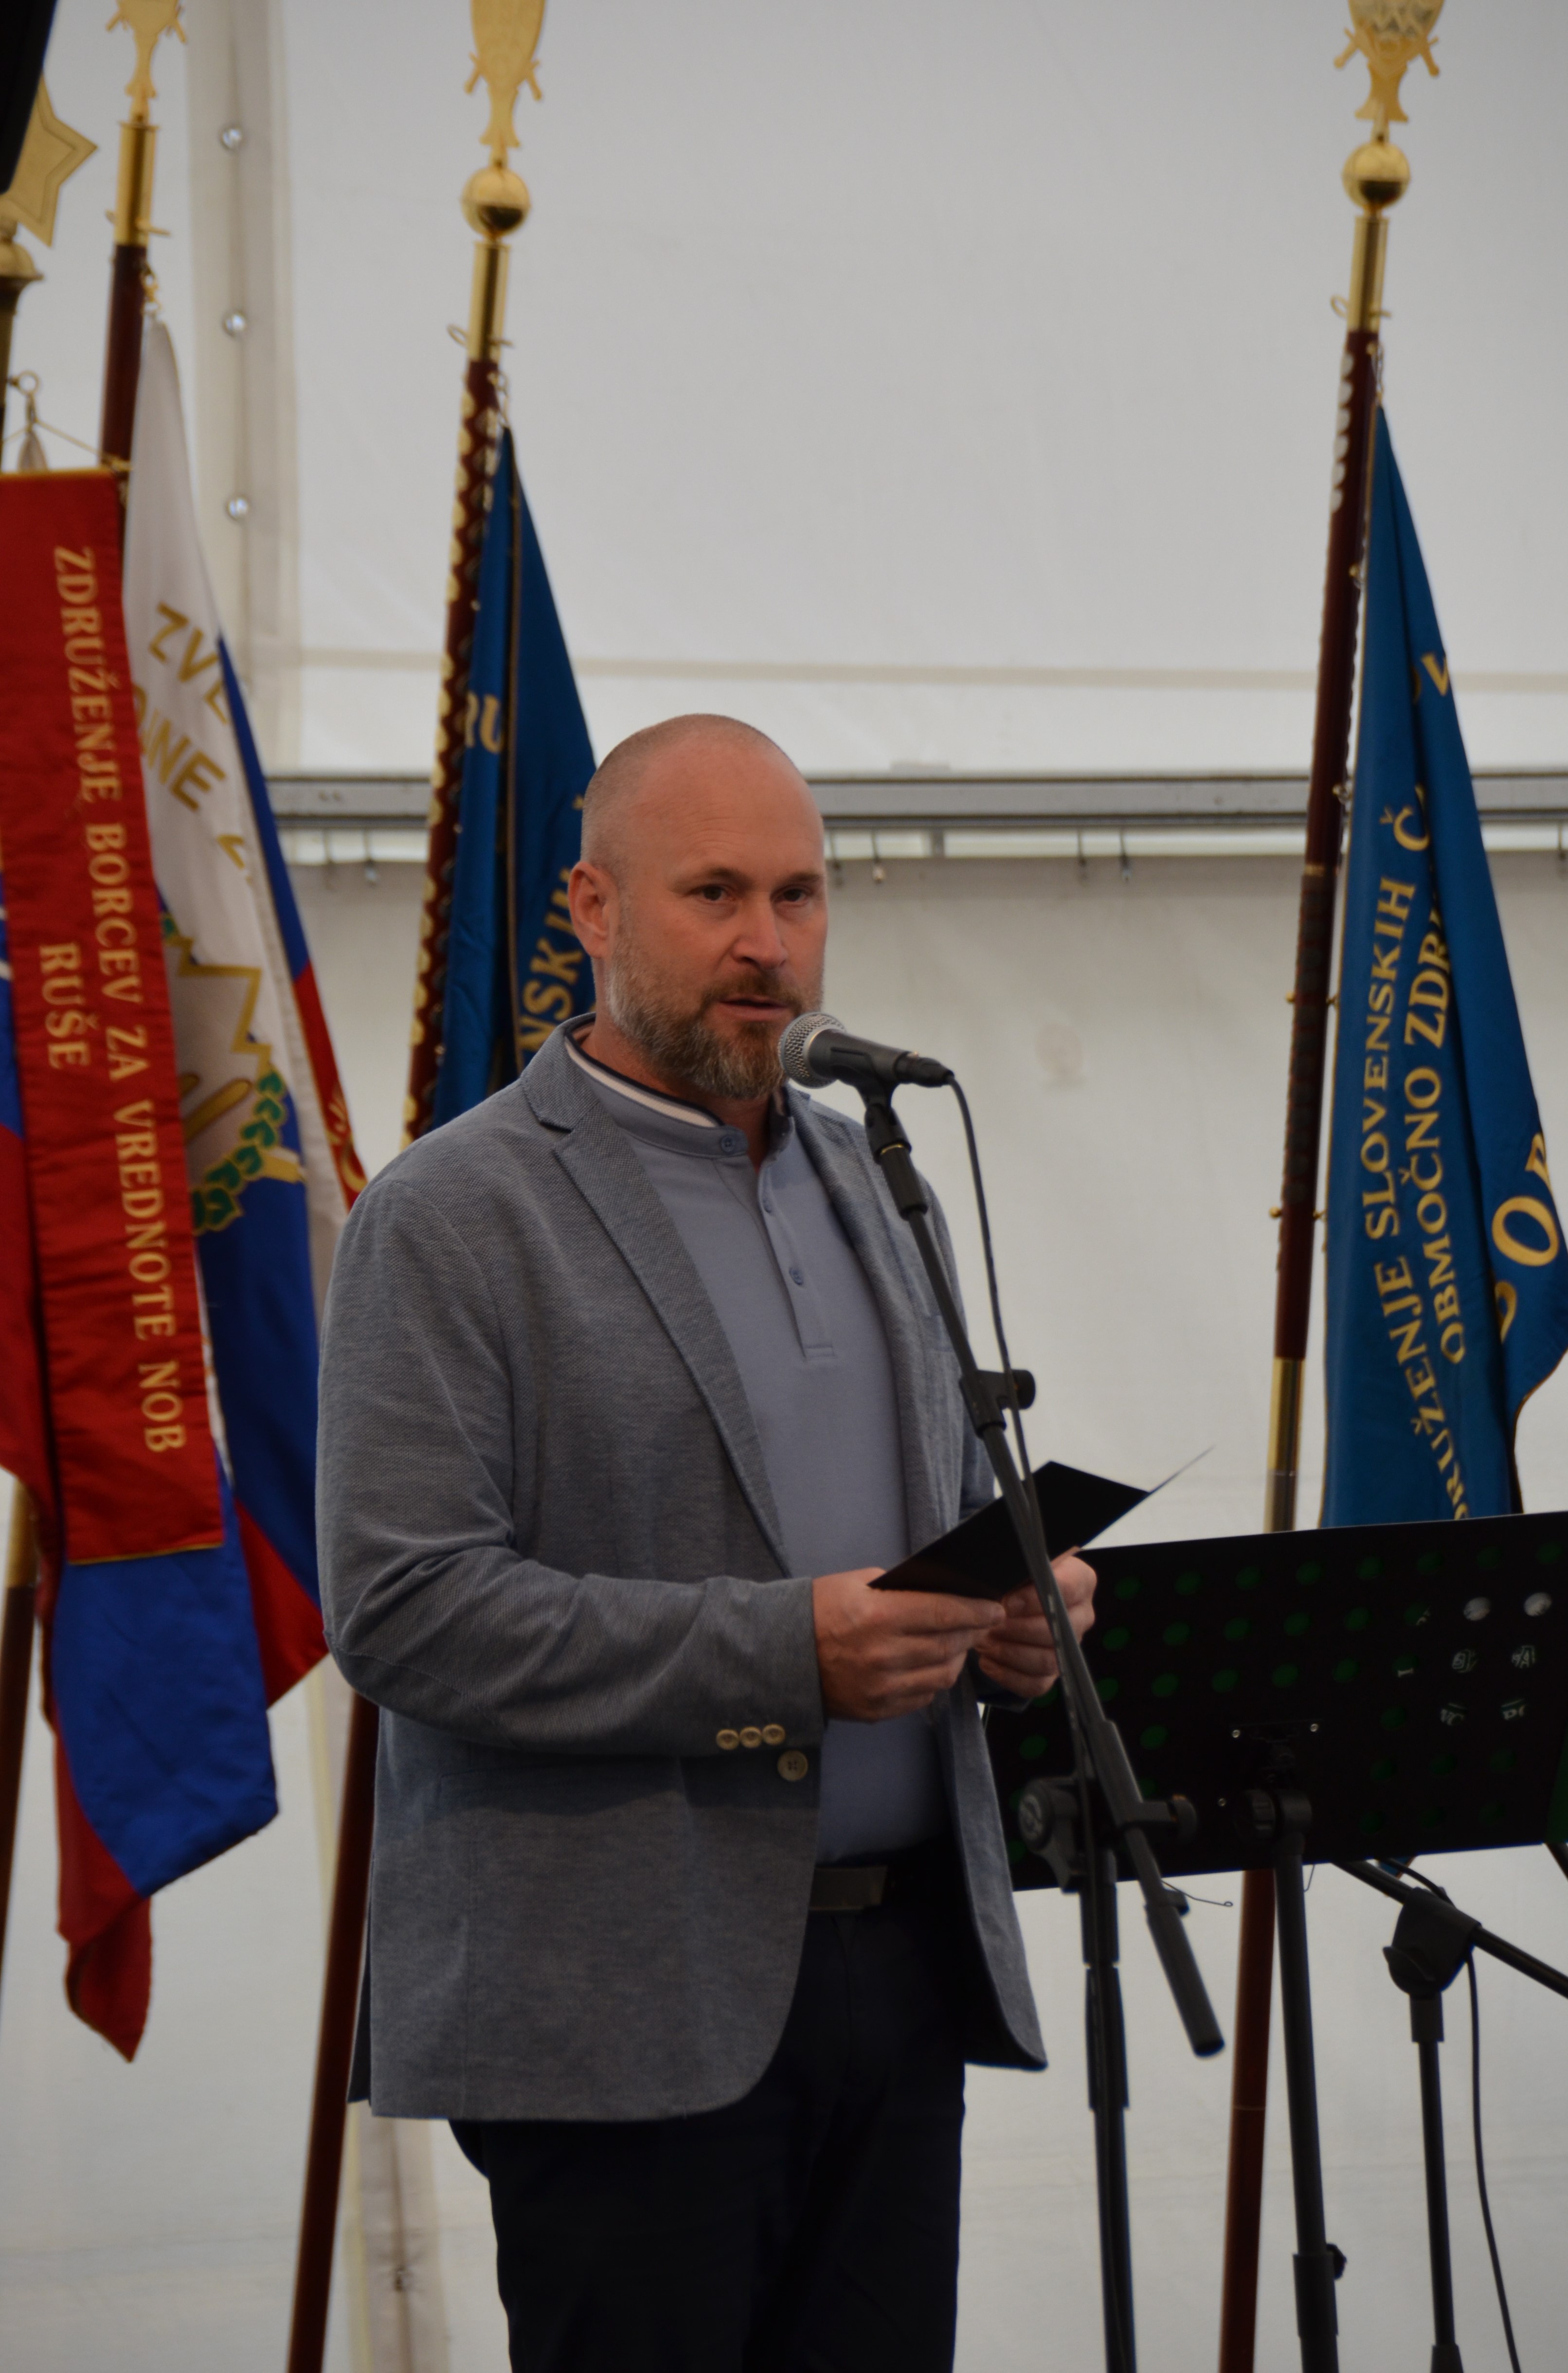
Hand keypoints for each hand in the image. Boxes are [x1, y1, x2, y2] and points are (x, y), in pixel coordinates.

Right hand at [812, 1568, 1003, 1722]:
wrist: (781, 1654)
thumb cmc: (820, 1611)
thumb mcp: (857, 1584)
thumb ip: (902, 1590)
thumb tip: (944, 1595)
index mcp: (879, 1618)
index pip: (945, 1614)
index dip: (976, 1611)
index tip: (994, 1608)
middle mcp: (883, 1657)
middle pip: (949, 1646)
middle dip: (972, 1632)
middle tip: (981, 1622)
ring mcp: (881, 1689)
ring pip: (943, 1676)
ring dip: (956, 1657)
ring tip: (956, 1643)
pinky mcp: (877, 1711)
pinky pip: (923, 1697)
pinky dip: (933, 1680)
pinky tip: (929, 1664)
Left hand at [974, 1552, 1097, 1699]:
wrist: (1010, 1601)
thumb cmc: (1015, 1579)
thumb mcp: (1016, 1563)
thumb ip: (1016, 1566)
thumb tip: (999, 1580)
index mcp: (1080, 1580)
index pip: (1069, 1588)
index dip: (1035, 1599)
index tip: (1007, 1603)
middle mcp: (1081, 1615)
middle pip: (1057, 1630)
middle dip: (1017, 1630)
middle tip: (990, 1625)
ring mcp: (1068, 1647)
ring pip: (1047, 1660)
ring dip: (1010, 1652)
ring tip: (985, 1642)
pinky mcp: (1053, 1672)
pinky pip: (1036, 1684)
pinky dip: (1008, 1675)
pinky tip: (988, 1661)